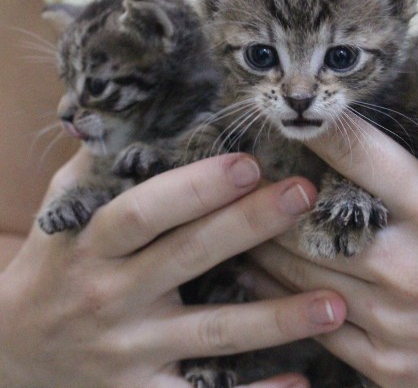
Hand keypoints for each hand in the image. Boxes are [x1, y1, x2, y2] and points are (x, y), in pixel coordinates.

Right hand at [0, 149, 345, 387]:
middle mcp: (112, 297)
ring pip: (213, 332)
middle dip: (249, 225)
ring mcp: (130, 352)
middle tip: (304, 195)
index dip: (195, 188)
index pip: (144, 211)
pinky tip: (302, 379)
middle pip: (189, 257)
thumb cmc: (53, 269)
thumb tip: (135, 106)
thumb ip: (98, 164)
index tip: (248, 163)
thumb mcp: (62, 212)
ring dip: (277, 319)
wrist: (12, 354)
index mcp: (92, 245)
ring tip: (336, 303)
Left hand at [249, 118, 417, 387]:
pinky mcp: (387, 364)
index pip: (362, 154)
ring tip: (230, 220)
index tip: (294, 109)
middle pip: (306, 218)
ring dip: (259, 242)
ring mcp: (391, 320)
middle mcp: (407, 265)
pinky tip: (255, 279)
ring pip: (297, 272)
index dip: (321, 125)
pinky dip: (278, 299)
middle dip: (267, 191)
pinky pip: (314, 324)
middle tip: (240, 171)